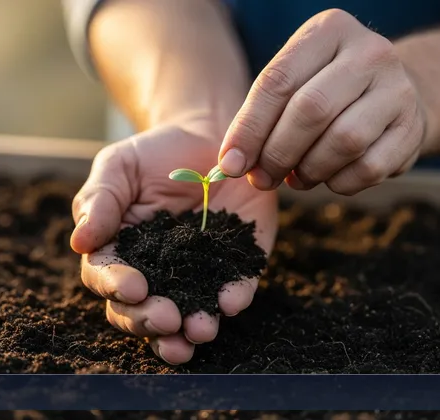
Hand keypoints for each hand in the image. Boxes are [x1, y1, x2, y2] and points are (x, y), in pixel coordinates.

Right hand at [71, 124, 276, 364]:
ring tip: (199, 330)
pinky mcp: (236, 267)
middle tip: (166, 318)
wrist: (208, 136)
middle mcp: (153, 274)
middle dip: (150, 320)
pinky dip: (233, 300)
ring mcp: (195, 276)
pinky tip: (231, 301)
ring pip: (184, 318)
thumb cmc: (154, 154)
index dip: (115, 287)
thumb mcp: (119, 167)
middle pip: (139, 312)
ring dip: (188, 331)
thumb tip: (79, 241)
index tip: (133, 287)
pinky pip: (234, 291)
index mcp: (117, 252)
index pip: (105, 278)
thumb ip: (98, 201)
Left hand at [219, 8, 426, 195]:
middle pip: (310, 110)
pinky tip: (327, 177)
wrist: (388, 94)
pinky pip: (368, 168)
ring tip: (295, 176)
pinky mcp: (412, 127)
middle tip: (260, 178)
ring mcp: (397, 88)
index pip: (278, 81)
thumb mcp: (290, 86)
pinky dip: (338, 183)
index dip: (249, 128)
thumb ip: (257, 119)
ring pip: (343, 141)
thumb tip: (230, 165)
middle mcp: (369, 52)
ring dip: (308, 170)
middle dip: (277, 153)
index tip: (230, 164)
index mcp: (328, 31)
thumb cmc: (322, 90)